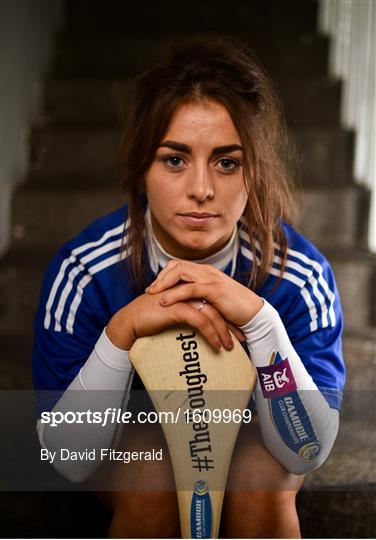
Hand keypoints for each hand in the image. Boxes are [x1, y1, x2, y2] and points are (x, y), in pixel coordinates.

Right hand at [105, 289, 244, 351]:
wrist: (131, 320)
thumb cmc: (150, 317)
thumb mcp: (173, 311)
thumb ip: (188, 311)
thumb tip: (202, 323)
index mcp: (188, 289)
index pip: (213, 301)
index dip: (226, 315)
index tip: (236, 330)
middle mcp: (188, 290)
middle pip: (216, 306)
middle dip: (230, 323)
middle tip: (240, 338)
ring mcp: (183, 298)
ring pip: (211, 313)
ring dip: (223, 331)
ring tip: (229, 346)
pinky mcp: (177, 307)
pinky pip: (200, 321)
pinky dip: (211, 334)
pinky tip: (216, 345)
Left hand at [145, 260, 263, 326]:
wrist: (254, 313)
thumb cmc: (233, 309)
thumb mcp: (212, 300)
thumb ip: (198, 296)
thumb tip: (183, 302)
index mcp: (205, 272)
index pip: (179, 265)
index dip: (164, 275)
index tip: (154, 288)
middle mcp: (207, 271)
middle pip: (176, 265)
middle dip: (160, 277)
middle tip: (149, 290)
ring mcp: (211, 278)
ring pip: (180, 272)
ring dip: (163, 283)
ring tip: (152, 294)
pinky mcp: (214, 290)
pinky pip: (189, 288)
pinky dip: (174, 294)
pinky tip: (164, 302)